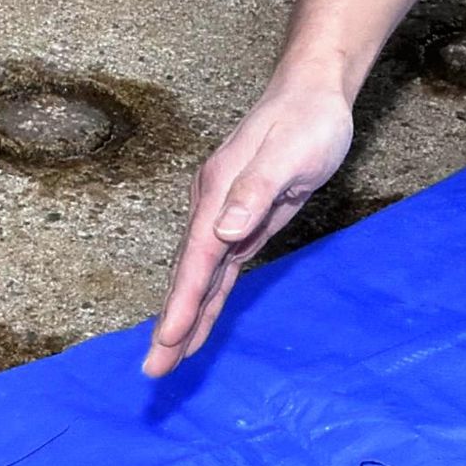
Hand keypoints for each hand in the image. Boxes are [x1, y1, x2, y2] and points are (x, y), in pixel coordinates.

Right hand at [141, 75, 354, 377]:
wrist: (312, 95)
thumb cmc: (306, 121)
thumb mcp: (289, 153)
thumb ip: (255, 191)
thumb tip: (223, 232)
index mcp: (218, 195)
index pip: (197, 260)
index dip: (182, 303)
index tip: (167, 341)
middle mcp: (213, 209)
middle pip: (188, 276)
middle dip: (172, 324)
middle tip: (153, 371)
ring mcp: (224, 217)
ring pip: (200, 278)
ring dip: (185, 318)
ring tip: (166, 360)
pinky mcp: (242, 223)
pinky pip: (219, 271)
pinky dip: (208, 299)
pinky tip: (198, 324)